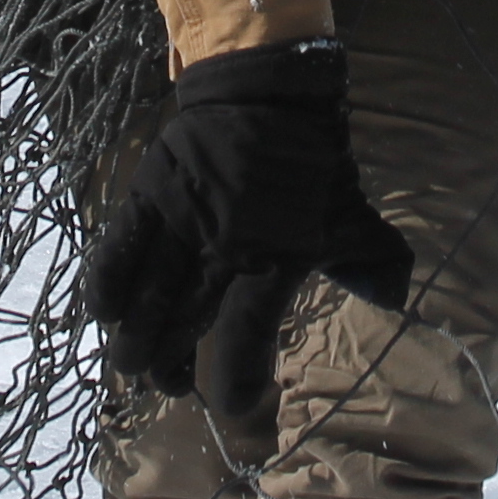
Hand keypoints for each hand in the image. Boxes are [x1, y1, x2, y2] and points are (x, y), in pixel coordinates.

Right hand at [85, 39, 412, 408]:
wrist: (269, 92)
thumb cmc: (315, 164)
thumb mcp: (352, 214)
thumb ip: (369, 261)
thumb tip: (394, 300)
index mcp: (277, 253)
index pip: (249, 326)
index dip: (239, 373)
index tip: (234, 406)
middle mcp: (226, 243)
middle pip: (187, 318)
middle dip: (172, 363)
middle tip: (166, 386)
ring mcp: (183, 219)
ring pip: (149, 291)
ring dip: (136, 336)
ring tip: (132, 365)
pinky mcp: (152, 193)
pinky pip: (121, 245)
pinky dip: (108, 280)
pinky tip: (103, 312)